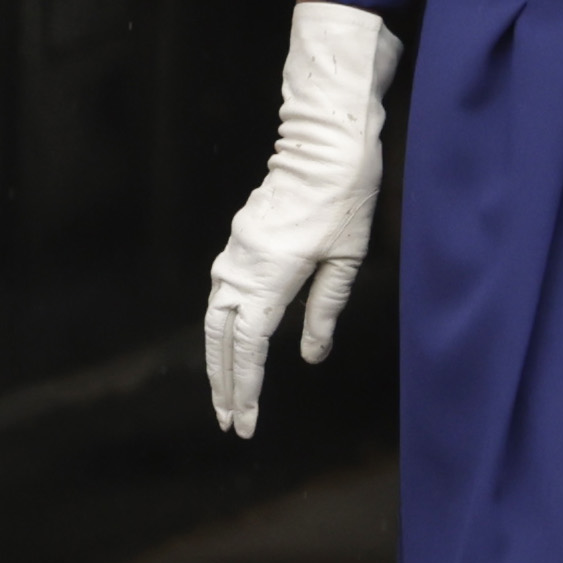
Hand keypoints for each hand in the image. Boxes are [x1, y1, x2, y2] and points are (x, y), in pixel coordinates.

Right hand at [203, 0, 405, 436]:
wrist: (326, 140)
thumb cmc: (347, 196)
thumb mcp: (348, 258)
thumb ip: (324, 310)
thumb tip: (308, 355)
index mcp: (271, 276)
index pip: (248, 347)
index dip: (245, 388)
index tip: (243, 421)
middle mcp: (242, 266)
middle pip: (220, 339)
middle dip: (223, 383)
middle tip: (229, 421)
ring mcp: (235, 251)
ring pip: (214, 317)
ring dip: (218, 357)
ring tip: (227, 393)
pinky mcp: (239, 239)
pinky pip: (221, 292)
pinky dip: (223, 326)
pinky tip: (232, 345)